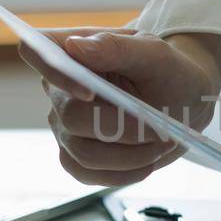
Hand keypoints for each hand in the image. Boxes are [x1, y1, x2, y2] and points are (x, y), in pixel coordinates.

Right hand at [19, 29, 220, 185]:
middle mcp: (60, 90)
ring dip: (131, 155)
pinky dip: (124, 173)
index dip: (52, 71)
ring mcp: (64, 126)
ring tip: (162, 142)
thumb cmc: (168, 71)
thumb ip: (117, 47)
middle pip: (71, 117)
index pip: (36, 51)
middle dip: (123, 128)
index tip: (90, 91)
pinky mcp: (75, 156)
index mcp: (72, 52)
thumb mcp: (155, 54)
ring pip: (83, 153)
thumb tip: (74, 46)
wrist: (183, 103)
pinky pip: (88, 174)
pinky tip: (148, 161)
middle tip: (162, 129)